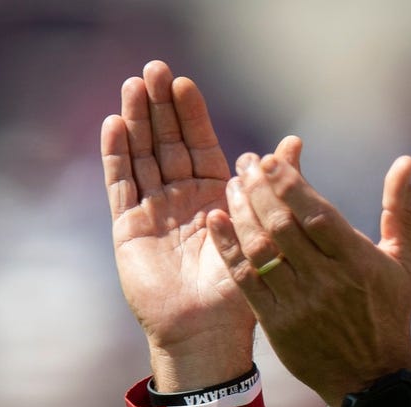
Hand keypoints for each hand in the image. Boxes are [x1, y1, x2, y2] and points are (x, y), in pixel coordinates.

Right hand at [102, 61, 272, 390]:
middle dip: (160, 107)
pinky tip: (115, 125)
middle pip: (166, 143)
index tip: (184, 82)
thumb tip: (294, 142)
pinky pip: (122, 184)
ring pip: (142, 156)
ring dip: (136, 121)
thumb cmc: (242, 292)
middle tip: (154, 69)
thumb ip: (273, 187)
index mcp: (216, 197)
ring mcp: (154, 211)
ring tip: (133, 86)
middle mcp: (183, 199)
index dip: (191, 115)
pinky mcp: (130, 227)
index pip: (201, 145)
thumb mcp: (261, 232)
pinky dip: (118, 155)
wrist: (210, 333)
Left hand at [208, 146, 410, 405]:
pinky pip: (245, 279)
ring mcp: (299, 303)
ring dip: (240, 212)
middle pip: (283, 225)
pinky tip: (216, 221)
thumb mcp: (405, 261)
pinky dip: (228, 247)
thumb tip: (406, 161)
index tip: (271, 159)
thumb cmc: (389, 312)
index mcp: (357, 262)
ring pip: (260, 248)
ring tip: (232, 186)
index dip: (289, 183)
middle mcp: (327, 281)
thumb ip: (402, 209)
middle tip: (245, 163)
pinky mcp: (277, 322)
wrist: (371, 377)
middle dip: (259, 188)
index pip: (316, 213)